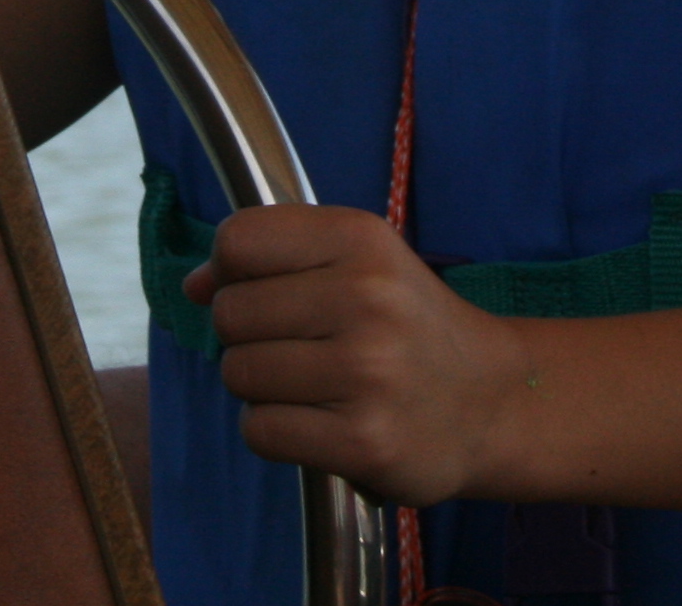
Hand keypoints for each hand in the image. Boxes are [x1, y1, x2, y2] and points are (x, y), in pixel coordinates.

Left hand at [187, 205, 529, 504]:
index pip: (238, 241)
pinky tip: (318, 421)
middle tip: (300, 346)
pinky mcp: (362, 441)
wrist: (490, 401)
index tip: (258, 290)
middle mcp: (366, 298)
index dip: (228, 270)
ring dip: (261, 386)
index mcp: (361, 239)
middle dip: (247, 335)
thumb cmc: (408, 324)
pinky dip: (275, 430)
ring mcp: (366, 372)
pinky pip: (260, 430)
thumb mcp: (360, 262)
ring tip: (314, 385)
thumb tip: (191, 285)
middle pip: (230, 313)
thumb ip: (275, 257)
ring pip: (239, 374)